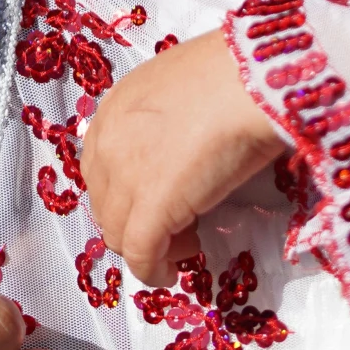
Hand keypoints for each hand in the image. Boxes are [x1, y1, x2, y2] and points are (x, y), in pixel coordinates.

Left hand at [80, 28, 287, 284]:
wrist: (248, 80)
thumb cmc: (230, 75)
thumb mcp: (179, 89)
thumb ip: (164, 120)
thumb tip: (180, 147)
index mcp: (114, 109)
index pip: (101, 167)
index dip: (126, 191)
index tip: (157, 200)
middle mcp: (108, 143)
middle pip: (105, 203)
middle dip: (135, 221)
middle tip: (177, 225)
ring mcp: (125, 177)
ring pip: (118, 233)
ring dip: (148, 246)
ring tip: (185, 242)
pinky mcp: (150, 210)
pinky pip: (140, 255)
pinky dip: (152, 271)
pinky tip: (170, 273)